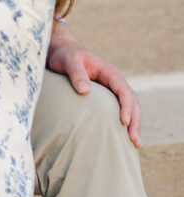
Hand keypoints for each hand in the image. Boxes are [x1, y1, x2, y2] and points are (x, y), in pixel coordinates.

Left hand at [47, 21, 140, 147]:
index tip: (124, 121)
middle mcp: (113, 82)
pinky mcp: (105, 98)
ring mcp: (111, 90)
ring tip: (134, 144)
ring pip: (129, 107)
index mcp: (109, 72)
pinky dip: (123, 123)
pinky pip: (117, 110)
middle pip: (131, 101)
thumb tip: (85, 91)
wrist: (62, 53)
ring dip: (133, 124)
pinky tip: (122, 137)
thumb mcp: (69, 62)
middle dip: (135, 120)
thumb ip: (76, 73)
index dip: (126, 105)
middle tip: (134, 140)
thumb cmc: (65, 56)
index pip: (123, 90)